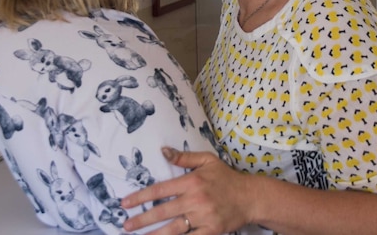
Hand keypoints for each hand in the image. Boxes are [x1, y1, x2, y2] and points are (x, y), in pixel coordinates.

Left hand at [121, 147, 253, 234]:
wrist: (251, 197)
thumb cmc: (227, 178)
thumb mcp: (207, 161)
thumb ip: (184, 157)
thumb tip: (163, 151)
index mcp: (191, 182)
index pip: (160, 190)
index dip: (140, 197)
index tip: (125, 203)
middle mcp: (195, 200)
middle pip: (162, 212)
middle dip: (141, 219)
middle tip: (125, 225)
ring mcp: (203, 217)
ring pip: (173, 229)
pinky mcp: (211, 231)